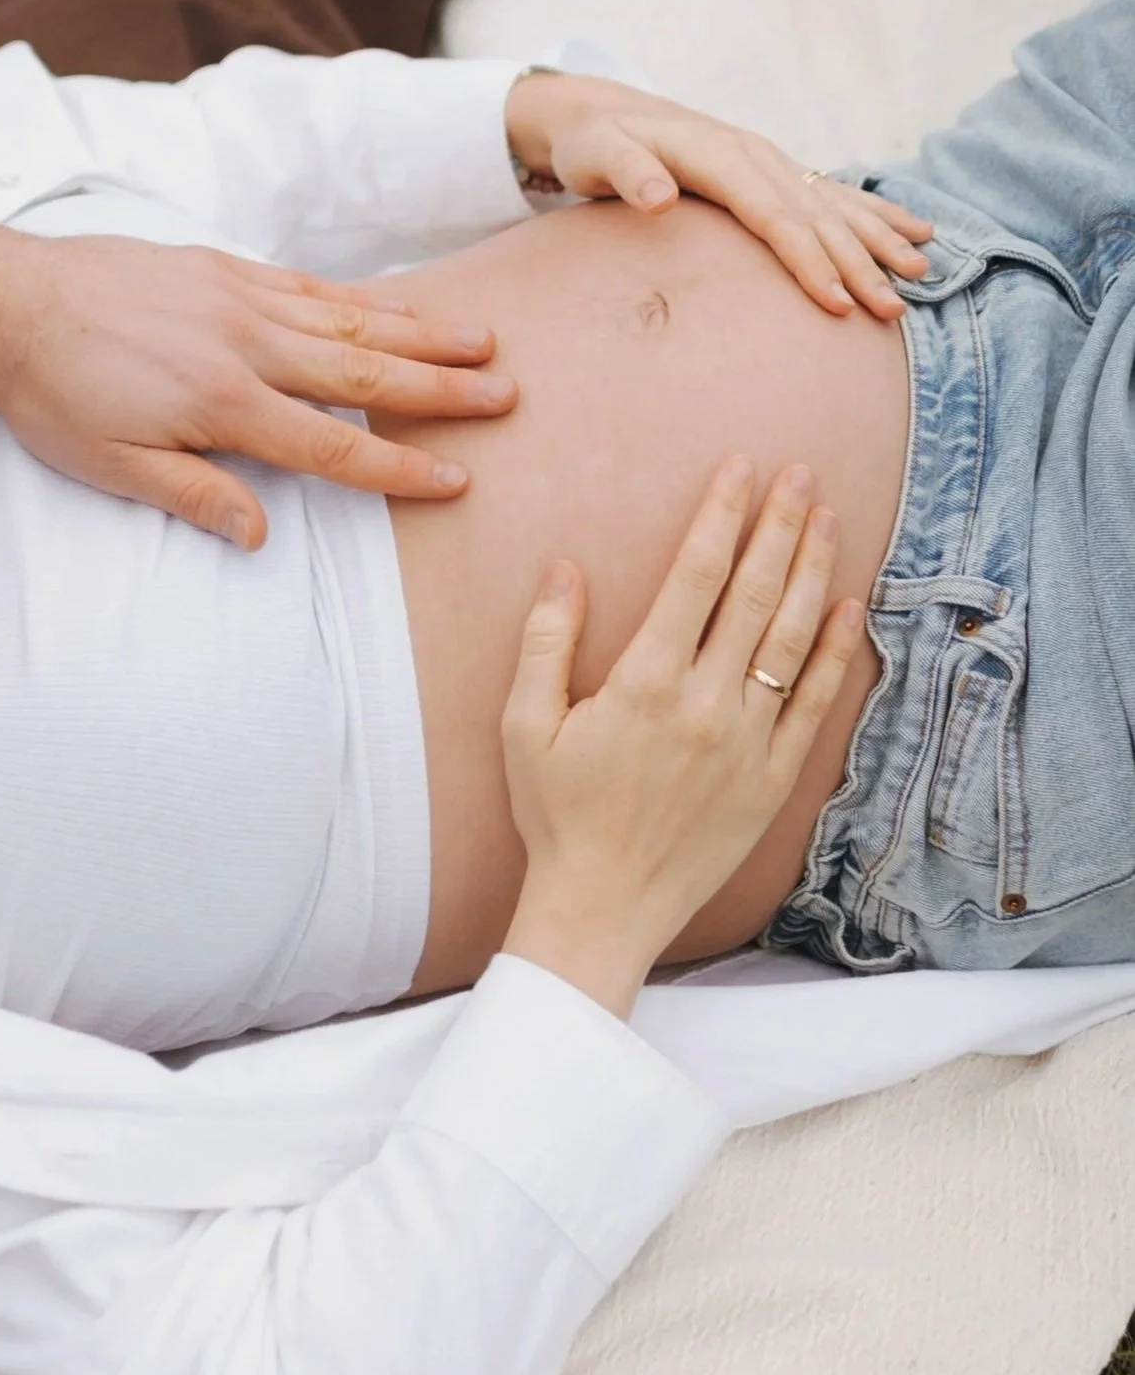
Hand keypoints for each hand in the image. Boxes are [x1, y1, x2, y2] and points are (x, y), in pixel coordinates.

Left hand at [0, 221, 515, 548]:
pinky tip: (396, 306)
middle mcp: (246, 344)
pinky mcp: (222, 267)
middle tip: (506, 396)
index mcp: (223, 404)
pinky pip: (308, 284)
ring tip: (482, 343)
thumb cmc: (53, 393)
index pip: (330, 447)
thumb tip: (260, 535)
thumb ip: (193, 496)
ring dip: (420, 334)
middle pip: (364, 374)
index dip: (396, 469)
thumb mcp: (111, 466)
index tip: (454, 480)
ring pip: (349, 320)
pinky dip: (360, 297)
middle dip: (441, 389)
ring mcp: (239, 298)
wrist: (9, 301)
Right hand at [498, 457, 863, 1016]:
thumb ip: (547, 641)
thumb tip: (565, 568)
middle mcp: (706, 703)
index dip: (722, 515)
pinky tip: (850, 608)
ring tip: (829, 519)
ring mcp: (748, 740)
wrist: (603, 906)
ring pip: (794, 638)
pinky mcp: (773, 778)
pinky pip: (815, 702)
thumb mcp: (524, 725)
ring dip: (814, 571)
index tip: (741, 468)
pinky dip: (838, 652)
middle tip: (802, 473)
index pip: (695, 576)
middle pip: (756, 593)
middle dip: (780, 526)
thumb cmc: (556, 815)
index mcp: (645, 682)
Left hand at [504, 70, 932, 317]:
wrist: (600, 113)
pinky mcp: (774, 172)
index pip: (774, 215)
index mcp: (720, 156)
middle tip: (892, 311)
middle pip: (816, 216)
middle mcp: (756, 154)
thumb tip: (657, 198)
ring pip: (835, 204)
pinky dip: (875, 215)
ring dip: (879, 241)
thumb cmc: (594, 144)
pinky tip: (917, 233)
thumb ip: (627, 175)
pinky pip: (834, 195)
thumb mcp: (596, 155)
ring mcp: (770, 161)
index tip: (836, 301)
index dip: (807, 259)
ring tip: (921, 275)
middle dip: (858, 263)